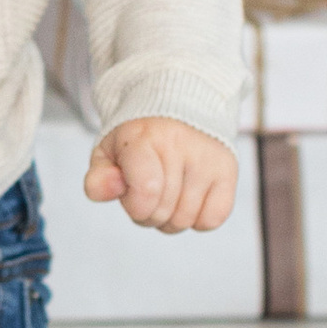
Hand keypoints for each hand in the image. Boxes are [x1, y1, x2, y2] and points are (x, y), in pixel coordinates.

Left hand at [85, 116, 237, 236]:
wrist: (177, 107)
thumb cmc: (138, 140)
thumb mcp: (108, 152)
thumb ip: (98, 178)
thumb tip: (100, 191)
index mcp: (144, 138)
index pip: (146, 192)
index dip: (134, 205)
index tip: (131, 191)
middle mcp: (180, 146)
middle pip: (163, 213)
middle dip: (148, 213)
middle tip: (148, 191)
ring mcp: (208, 159)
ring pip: (185, 220)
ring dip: (171, 218)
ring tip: (167, 193)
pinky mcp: (228, 170)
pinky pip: (212, 220)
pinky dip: (197, 220)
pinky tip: (189, 199)